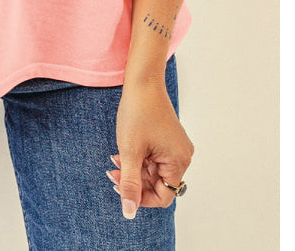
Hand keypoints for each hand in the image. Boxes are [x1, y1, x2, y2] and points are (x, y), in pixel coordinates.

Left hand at [107, 79, 193, 218]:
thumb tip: (129, 212)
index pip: (163, 196)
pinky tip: (123, 151)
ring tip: (115, 160)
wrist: (142, 82)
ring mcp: (176, 146)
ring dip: (134, 169)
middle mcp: (182, 156)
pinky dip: (139, 158)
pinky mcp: (168, 138)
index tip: (121, 187)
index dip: (141, 198)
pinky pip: (155, 158)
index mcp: (179, 162)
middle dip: (134, 180)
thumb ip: (130, 184)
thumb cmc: (138, 113)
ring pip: (154, 170)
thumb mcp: (130, 152)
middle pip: (158, 183)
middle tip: (112, 172)